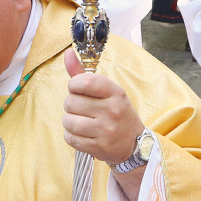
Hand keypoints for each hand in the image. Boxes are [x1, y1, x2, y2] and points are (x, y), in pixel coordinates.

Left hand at [62, 50, 143, 165]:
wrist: (133, 144)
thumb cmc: (117, 113)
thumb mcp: (107, 91)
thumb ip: (83, 73)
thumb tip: (67, 53)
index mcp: (115, 93)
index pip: (85, 82)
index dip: (74, 85)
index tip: (77, 89)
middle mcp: (112, 111)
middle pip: (71, 102)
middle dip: (71, 105)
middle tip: (83, 109)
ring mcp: (106, 131)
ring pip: (68, 121)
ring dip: (70, 121)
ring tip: (82, 122)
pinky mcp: (98, 148)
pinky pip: (70, 138)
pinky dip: (71, 136)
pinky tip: (83, 134)